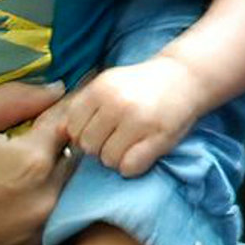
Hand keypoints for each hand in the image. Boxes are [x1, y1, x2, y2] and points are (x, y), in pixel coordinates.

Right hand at [0, 80, 68, 244]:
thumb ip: (14, 99)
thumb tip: (55, 89)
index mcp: (33, 162)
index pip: (67, 123)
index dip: (66, 107)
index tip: (66, 97)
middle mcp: (46, 199)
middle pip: (73, 160)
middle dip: (59, 145)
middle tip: (33, 137)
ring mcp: (38, 232)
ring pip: (63, 193)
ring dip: (52, 177)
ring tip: (16, 171)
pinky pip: (47, 222)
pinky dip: (38, 206)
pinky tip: (7, 201)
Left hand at [49, 59, 203, 177]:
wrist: (185, 77)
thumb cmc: (142, 85)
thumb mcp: (109, 84)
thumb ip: (85, 104)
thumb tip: (60, 132)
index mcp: (100, 89)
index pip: (72, 128)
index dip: (83, 133)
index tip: (99, 130)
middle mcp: (116, 104)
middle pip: (88, 146)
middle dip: (99, 147)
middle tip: (117, 138)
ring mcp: (137, 121)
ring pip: (107, 159)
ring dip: (117, 157)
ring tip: (131, 144)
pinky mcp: (157, 138)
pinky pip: (128, 167)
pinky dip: (133, 166)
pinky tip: (141, 153)